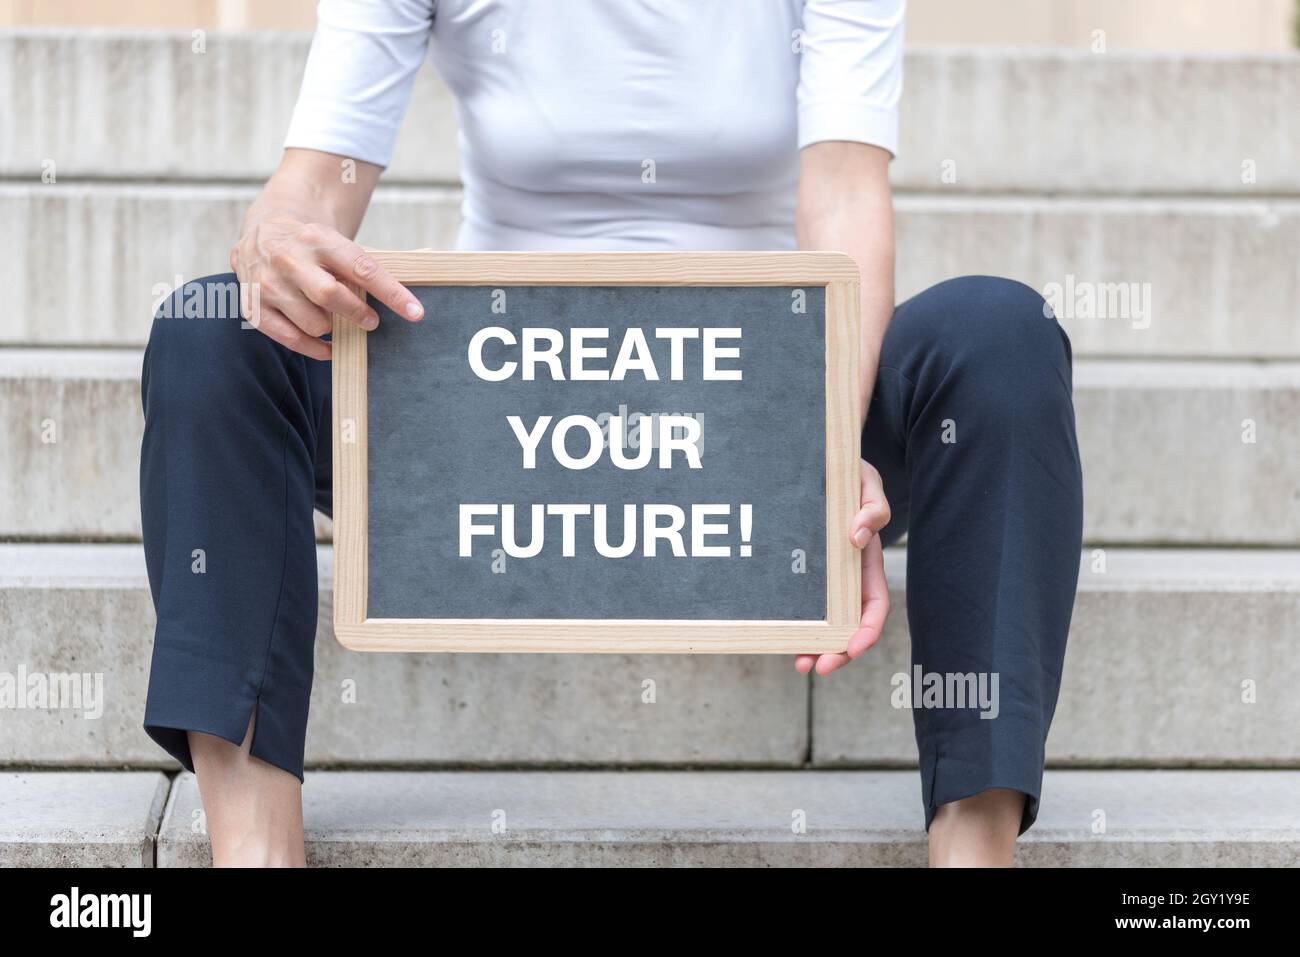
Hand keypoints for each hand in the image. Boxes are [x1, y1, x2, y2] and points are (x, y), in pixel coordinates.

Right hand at [229, 213, 423, 359]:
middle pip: (330, 295)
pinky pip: (290, 339)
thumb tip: (406, 301)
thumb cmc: (312, 244)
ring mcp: (267, 284)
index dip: (391, 293)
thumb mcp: (335, 242)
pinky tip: (328, 346)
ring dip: (334, 330)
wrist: (263, 231)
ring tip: (339, 323)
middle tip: (371, 322)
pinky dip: (314, 348)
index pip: (362, 268)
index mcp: (317, 239)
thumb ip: (362, 267)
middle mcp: (288, 259)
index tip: (415, 313)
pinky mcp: (254, 306)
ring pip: (313, 322)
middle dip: (357, 314)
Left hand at [795, 459, 890, 675]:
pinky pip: (799, 605)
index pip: (874, 605)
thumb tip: (856, 537)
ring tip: (800, 663)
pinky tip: (781, 637)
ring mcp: (823, 576)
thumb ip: (872, 508)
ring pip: (824, 621)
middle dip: (839, 650)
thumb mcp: (866, 483)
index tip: (853, 647)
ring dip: (815, 646)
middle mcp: (846, 575)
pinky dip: (795, 624)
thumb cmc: (848, 474)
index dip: (867, 630)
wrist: (821, 462)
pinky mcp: (800, 572)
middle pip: (849, 624)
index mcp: (866, 561)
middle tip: (819, 667)